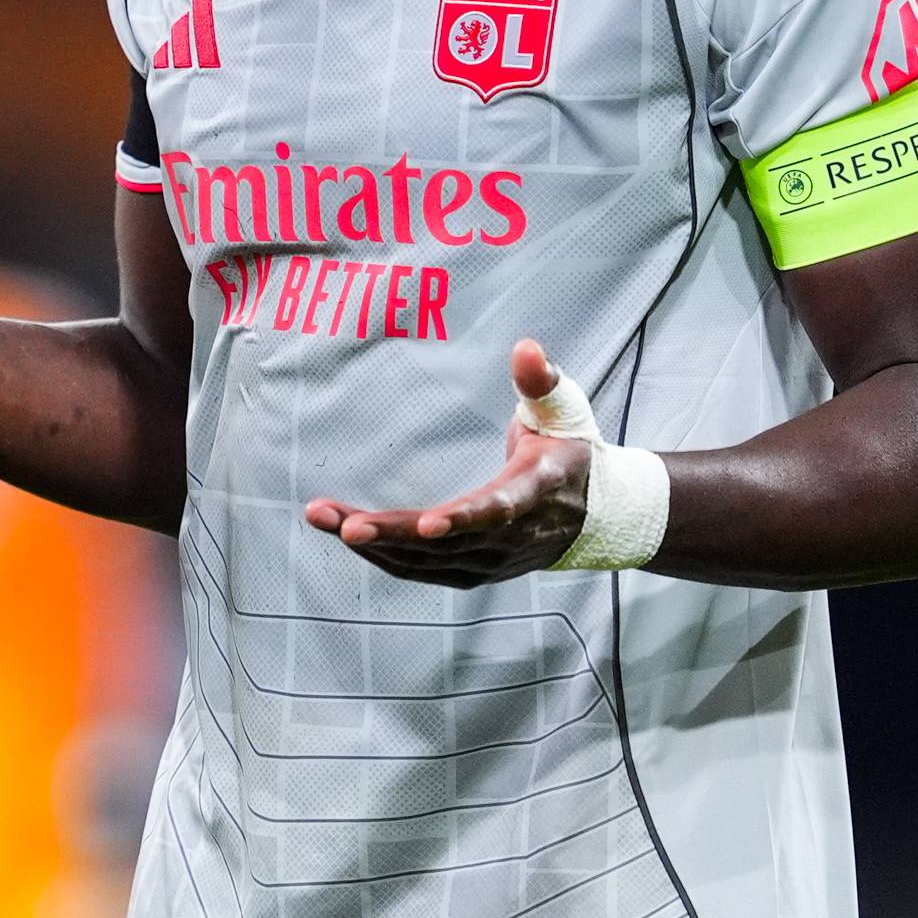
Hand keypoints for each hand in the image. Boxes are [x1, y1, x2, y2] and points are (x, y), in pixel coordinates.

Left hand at [302, 338, 591, 585]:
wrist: (595, 515)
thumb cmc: (568, 451)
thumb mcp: (565, 411)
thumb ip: (541, 381)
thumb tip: (526, 346)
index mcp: (536, 491)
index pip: (499, 510)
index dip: (465, 519)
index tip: (428, 524)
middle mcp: (512, 535)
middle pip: (447, 543)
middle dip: (392, 533)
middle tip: (341, 523)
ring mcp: (492, 560)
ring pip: (427, 562)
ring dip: (374, 544)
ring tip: (322, 517)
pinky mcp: (474, 571)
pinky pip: (422, 571)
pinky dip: (385, 557)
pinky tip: (348, 536)